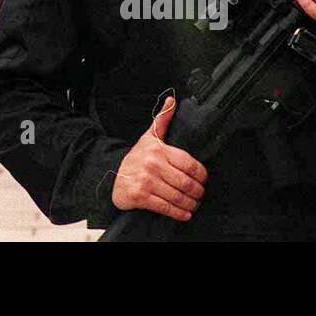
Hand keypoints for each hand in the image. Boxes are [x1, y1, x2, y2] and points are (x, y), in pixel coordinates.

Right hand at [111, 96, 206, 220]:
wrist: (112, 175)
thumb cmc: (136, 157)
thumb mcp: (149, 137)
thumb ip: (162, 120)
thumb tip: (172, 101)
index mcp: (158, 149)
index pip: (189, 163)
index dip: (201, 175)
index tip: (203, 180)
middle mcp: (153, 164)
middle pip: (186, 182)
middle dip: (197, 192)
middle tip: (199, 195)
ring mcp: (146, 180)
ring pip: (178, 196)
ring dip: (190, 204)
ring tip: (194, 204)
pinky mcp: (140, 196)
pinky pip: (166, 207)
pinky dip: (178, 213)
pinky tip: (184, 214)